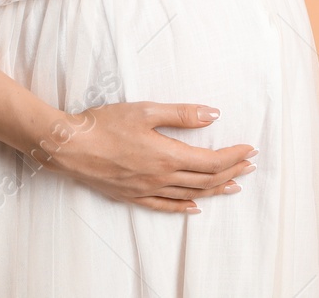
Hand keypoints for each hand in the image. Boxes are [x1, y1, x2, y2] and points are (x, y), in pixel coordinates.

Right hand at [43, 101, 258, 212]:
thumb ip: (182, 114)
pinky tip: (194, 207)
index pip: (211, 161)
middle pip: (205, 180)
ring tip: (233, 185)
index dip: (234, 156)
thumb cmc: (105, 124)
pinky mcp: (132, 196)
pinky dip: (183, 207)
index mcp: (167, 155)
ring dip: (215, 190)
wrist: (69, 147)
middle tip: (249, 166)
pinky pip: (164, 206)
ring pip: (189, 194)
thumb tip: (214, 114)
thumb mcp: (146, 111)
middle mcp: (160, 177)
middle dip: (231, 172)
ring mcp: (146, 190)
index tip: (250, 149)